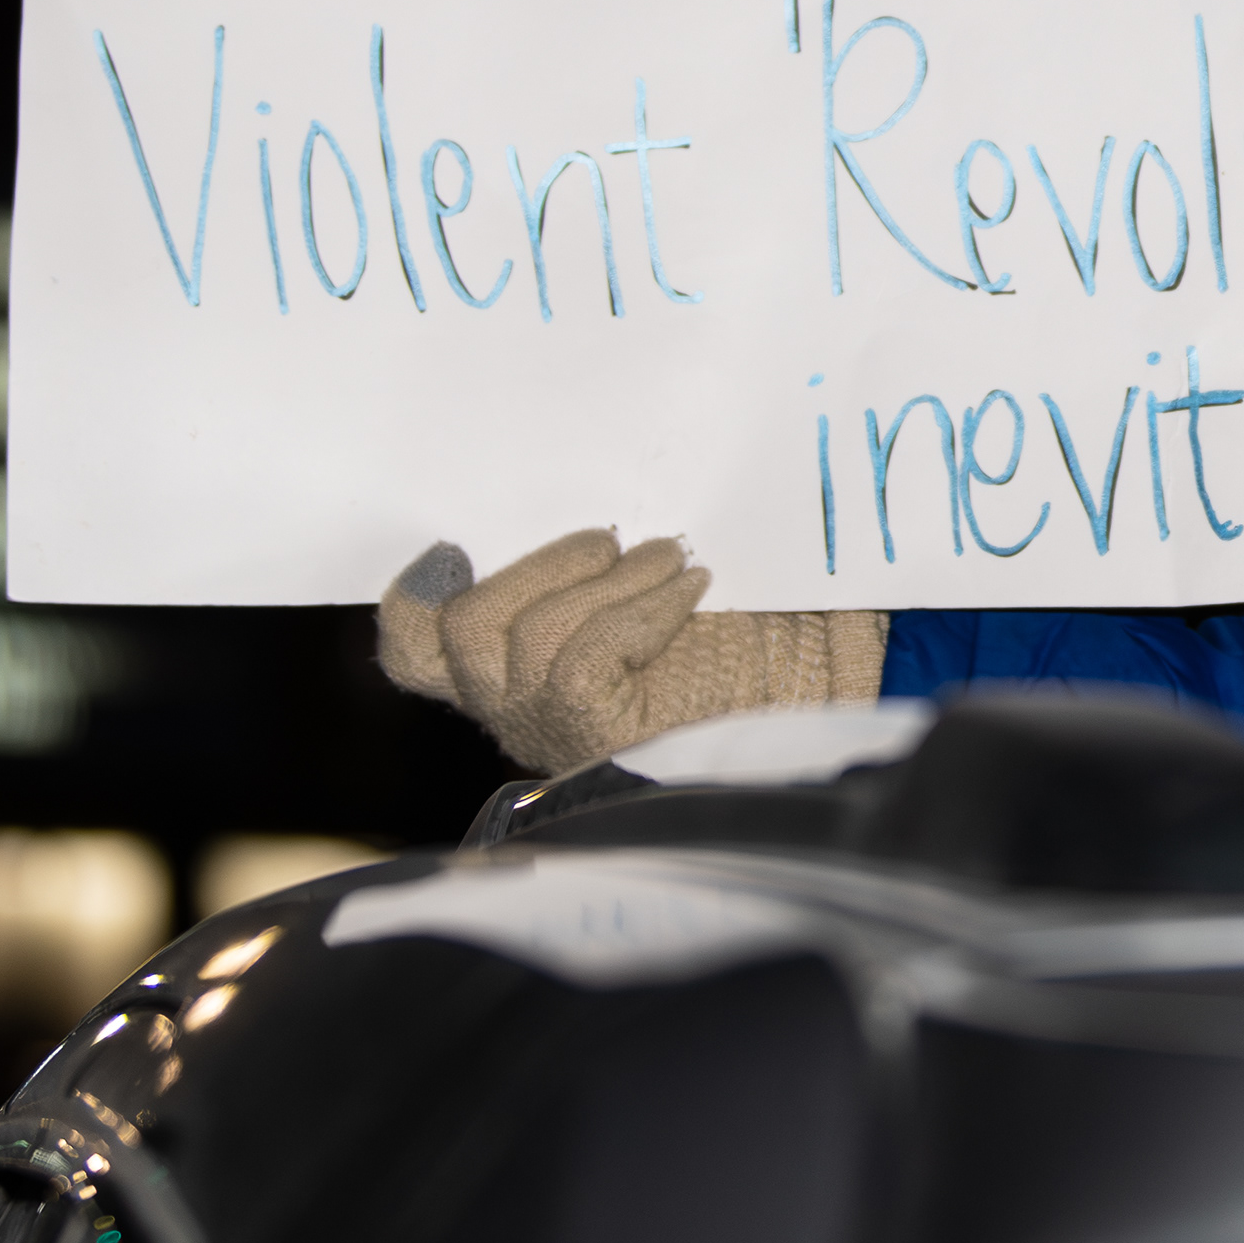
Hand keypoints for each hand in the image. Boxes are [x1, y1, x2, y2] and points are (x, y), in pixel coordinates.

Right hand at [378, 530, 886, 774]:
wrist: (829, 691)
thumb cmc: (760, 631)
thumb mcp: (673, 578)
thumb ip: (605, 559)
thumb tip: (585, 503)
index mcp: (525, 670)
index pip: (418, 651)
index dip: (414, 596)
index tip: (454, 547)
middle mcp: (522, 711)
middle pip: (456, 629)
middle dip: (543, 562)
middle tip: (620, 542)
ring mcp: (552, 730)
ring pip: (519, 633)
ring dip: (608, 578)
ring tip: (675, 562)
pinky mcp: (592, 739)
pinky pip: (576, 659)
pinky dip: (638, 611)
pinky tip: (692, 595)